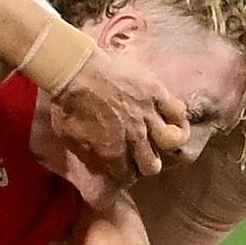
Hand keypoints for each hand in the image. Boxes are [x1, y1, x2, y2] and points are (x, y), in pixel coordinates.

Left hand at [49, 48, 189, 185]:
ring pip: (169, 142)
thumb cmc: (67, 103)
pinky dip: (178, 119)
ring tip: (161, 140)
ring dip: (164, 144)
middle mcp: (134, 138)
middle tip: (140, 156)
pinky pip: (177, 112)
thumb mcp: (69, 137)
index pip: (128, 175)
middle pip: (152, 165)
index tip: (124, 168)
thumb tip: (99, 167)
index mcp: (112, 152)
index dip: (126, 174)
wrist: (76, 69)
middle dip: (145, 164)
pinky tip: (173, 121)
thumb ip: (87, 155)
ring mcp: (148, 115)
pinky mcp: (156, 93)